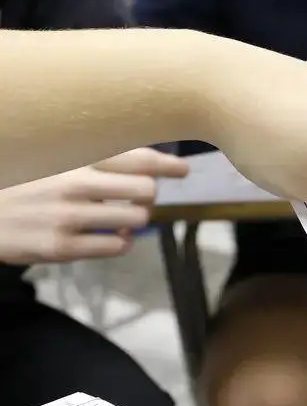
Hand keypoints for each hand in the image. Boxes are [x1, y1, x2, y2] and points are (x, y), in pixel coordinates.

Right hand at [0, 147, 188, 263]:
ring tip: (123, 219)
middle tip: (139, 198)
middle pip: (146, 190)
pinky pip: (116, 247)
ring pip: (136, 219)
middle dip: (149, 196)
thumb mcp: (55, 161)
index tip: (183, 170)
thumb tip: (144, 163)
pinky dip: (122, 242)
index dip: (166, 164)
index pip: (136, 158)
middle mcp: (74, 185)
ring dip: (136, 220)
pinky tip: (113, 237)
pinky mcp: (60, 248)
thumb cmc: (24, 184)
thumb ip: (94, 160)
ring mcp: (67, 218)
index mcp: (74, 158)